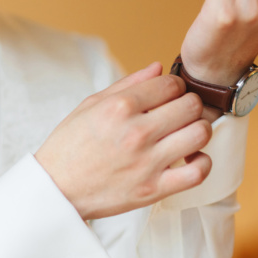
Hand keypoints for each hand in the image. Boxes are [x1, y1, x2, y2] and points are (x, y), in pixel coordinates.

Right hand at [35, 62, 211, 219]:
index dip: (174, 86)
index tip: (169, 94)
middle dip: (188, 104)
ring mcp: (147, 162)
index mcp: (119, 107)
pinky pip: (197, 172)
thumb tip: (158, 68)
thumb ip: (126, 84)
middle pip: (191, 105)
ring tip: (185, 133)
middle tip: (178, 112)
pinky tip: (190, 158)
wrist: (56, 187)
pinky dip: (202, 162)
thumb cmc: (69, 145)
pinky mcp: (153, 189)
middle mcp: (136, 132)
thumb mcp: (89, 105)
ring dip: (198, 129)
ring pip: (200, 133)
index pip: (170, 84)